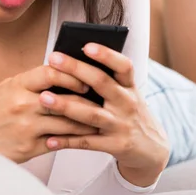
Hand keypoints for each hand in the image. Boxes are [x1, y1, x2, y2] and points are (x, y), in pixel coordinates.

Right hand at [0, 65, 97, 163]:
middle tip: (103, 99)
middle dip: (87, 100)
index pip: (50, 72)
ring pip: (67, 122)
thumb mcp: (7, 89)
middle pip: (64, 99)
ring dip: (87, 121)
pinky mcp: (29, 148)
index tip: (85, 79)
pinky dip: (76, 138)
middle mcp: (22, 105)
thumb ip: (32, 81)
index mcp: (16, 85)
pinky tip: (87, 135)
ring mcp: (26, 128)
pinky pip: (61, 141)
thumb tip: (64, 72)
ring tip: (102, 118)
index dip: (71, 74)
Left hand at [40, 44, 169, 186]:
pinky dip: (67, 141)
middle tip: (53, 59)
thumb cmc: (130, 113)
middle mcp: (127, 103)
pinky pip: (87, 142)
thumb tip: (74, 59)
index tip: (87, 45)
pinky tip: (49, 138)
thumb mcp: (127, 94)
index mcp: (129, 87)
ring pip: (91, 114)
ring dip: (66, 106)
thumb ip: (107, 80)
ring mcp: (121, 125)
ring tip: (44, 98)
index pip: (123, 66)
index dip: (107, 55)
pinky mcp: (115, 145)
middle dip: (76, 69)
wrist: (151, 149)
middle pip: (102, 83)